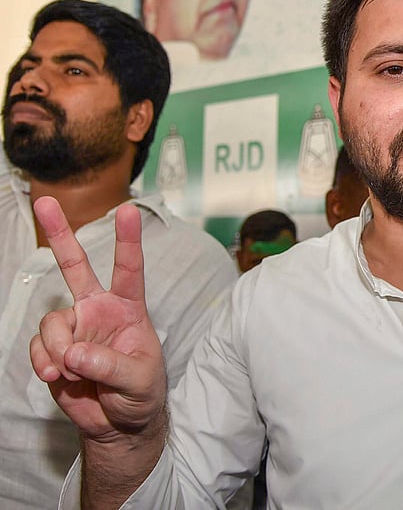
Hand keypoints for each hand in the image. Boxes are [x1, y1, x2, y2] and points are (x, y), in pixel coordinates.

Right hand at [29, 196, 166, 442]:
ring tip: (76, 373)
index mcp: (129, 309)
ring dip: (60, 351)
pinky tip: (59, 377)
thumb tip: (75, 352)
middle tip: (44, 200)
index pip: (130, 269)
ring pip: (52, 323)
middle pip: (75, 266)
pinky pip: (40, 347)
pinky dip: (46, 363)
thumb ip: (109, 365)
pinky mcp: (54, 349)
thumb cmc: (141, 394)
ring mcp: (73, 327)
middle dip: (60, 234)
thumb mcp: (138, 380)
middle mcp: (98, 310)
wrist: (119, 424)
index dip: (128, 240)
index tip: (128, 210)